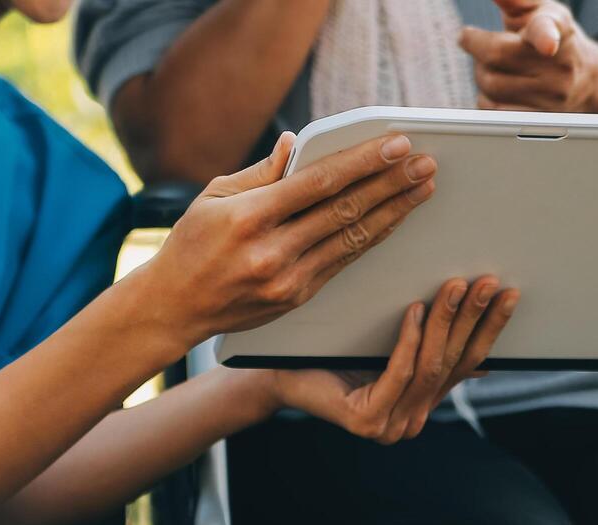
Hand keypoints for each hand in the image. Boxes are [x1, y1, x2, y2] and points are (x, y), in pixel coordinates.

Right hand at [133, 131, 436, 351]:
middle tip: (424, 164)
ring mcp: (287, 279)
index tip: (397, 145)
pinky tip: (393, 221)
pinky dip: (371, 239)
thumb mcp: (214, 196)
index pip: (320, 183)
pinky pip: (343, 262)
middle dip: (391, 184)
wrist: (173, 308)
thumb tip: (297, 144)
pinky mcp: (296, 298)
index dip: (364, 163)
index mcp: (249, 217)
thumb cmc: (191, 245)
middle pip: (345, 211)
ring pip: (352, 239)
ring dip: (393, 212)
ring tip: (421, 189)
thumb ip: (260, 171)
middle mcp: (271, 250)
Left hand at [263, 277, 517, 442]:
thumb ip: (432, 352)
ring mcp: (390, 427)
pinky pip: (397, 373)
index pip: (467, 363)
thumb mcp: (391, 348)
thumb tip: (488, 353)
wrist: (277, 373)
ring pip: (428, 367)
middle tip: (490, 283)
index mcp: (422, 405)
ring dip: (446, 323)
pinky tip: (414, 309)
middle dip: (474, 320)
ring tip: (457, 286)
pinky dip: (409, 340)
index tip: (510, 293)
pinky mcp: (366, 422)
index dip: (489, 328)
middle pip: (452, 363)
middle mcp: (411, 422)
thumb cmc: (334, 353)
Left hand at [458, 0, 597, 112]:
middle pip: (496, 58)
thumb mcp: (540, 11)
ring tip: (493, 67)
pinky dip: (486, 100)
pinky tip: (498, 90)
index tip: (548, 44)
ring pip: (491, 87)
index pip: (547, 32)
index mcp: (556, 29)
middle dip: (477, 50)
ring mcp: (551, 97)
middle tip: (478, 43)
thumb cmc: (552, 36)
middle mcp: (559, 67)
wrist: (585, 79)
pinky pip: (495, 113)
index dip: (546, 37)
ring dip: (480, 76)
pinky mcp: (540, 121)